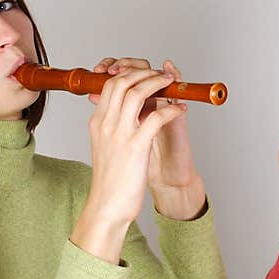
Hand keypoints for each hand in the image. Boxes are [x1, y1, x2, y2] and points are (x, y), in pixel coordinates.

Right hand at [91, 57, 204, 219]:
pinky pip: (156, 117)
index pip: (109, 84)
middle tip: (160, 74)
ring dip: (157, 82)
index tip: (145, 74)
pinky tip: (180, 110)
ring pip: (137, 92)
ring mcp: (120, 133)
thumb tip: (119, 112)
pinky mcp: (136, 146)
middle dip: (144, 71)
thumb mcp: (104, 146)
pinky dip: (171, 109)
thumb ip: (109, 126)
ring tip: (170, 83)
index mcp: (98, 122)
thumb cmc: (109, 180)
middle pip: (122, 81)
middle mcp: (106, 123)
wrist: (107, 207)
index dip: (128, 72)